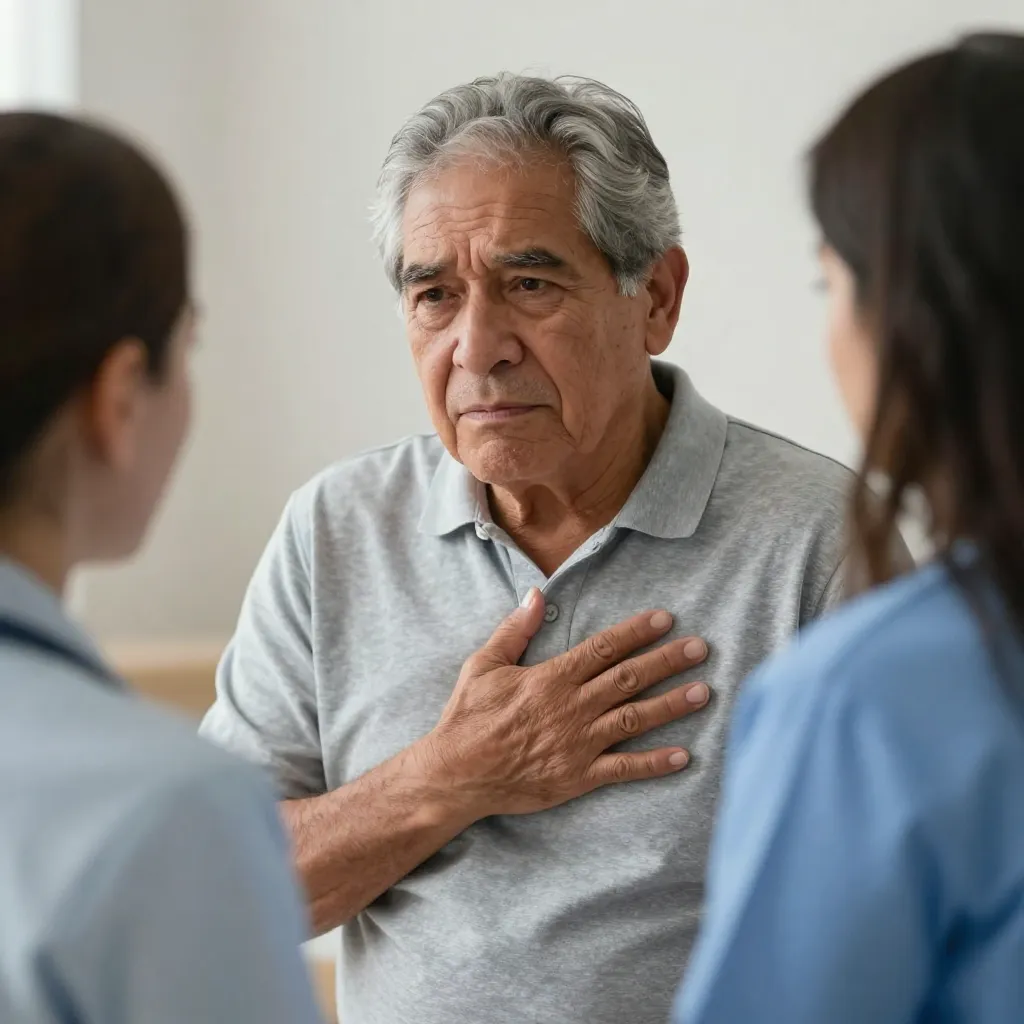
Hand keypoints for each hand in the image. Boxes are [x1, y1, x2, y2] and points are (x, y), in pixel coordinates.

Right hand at [420, 589, 710, 818]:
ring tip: (703, 692)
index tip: (665, 619)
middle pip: (629, 679)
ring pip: (635, 719)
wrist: (457, 774)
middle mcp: (572, 708)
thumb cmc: (467, 717)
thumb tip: (537, 595)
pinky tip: (684, 756)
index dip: (636, 632)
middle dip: (667, 661)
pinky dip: (655, 763)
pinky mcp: (579, 778)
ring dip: (671, 705)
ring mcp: (579, 744)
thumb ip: (514, 630)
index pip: (603, 649)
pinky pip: (624, 769)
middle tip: (701, 648)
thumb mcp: (483, 664)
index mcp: (552, 678)